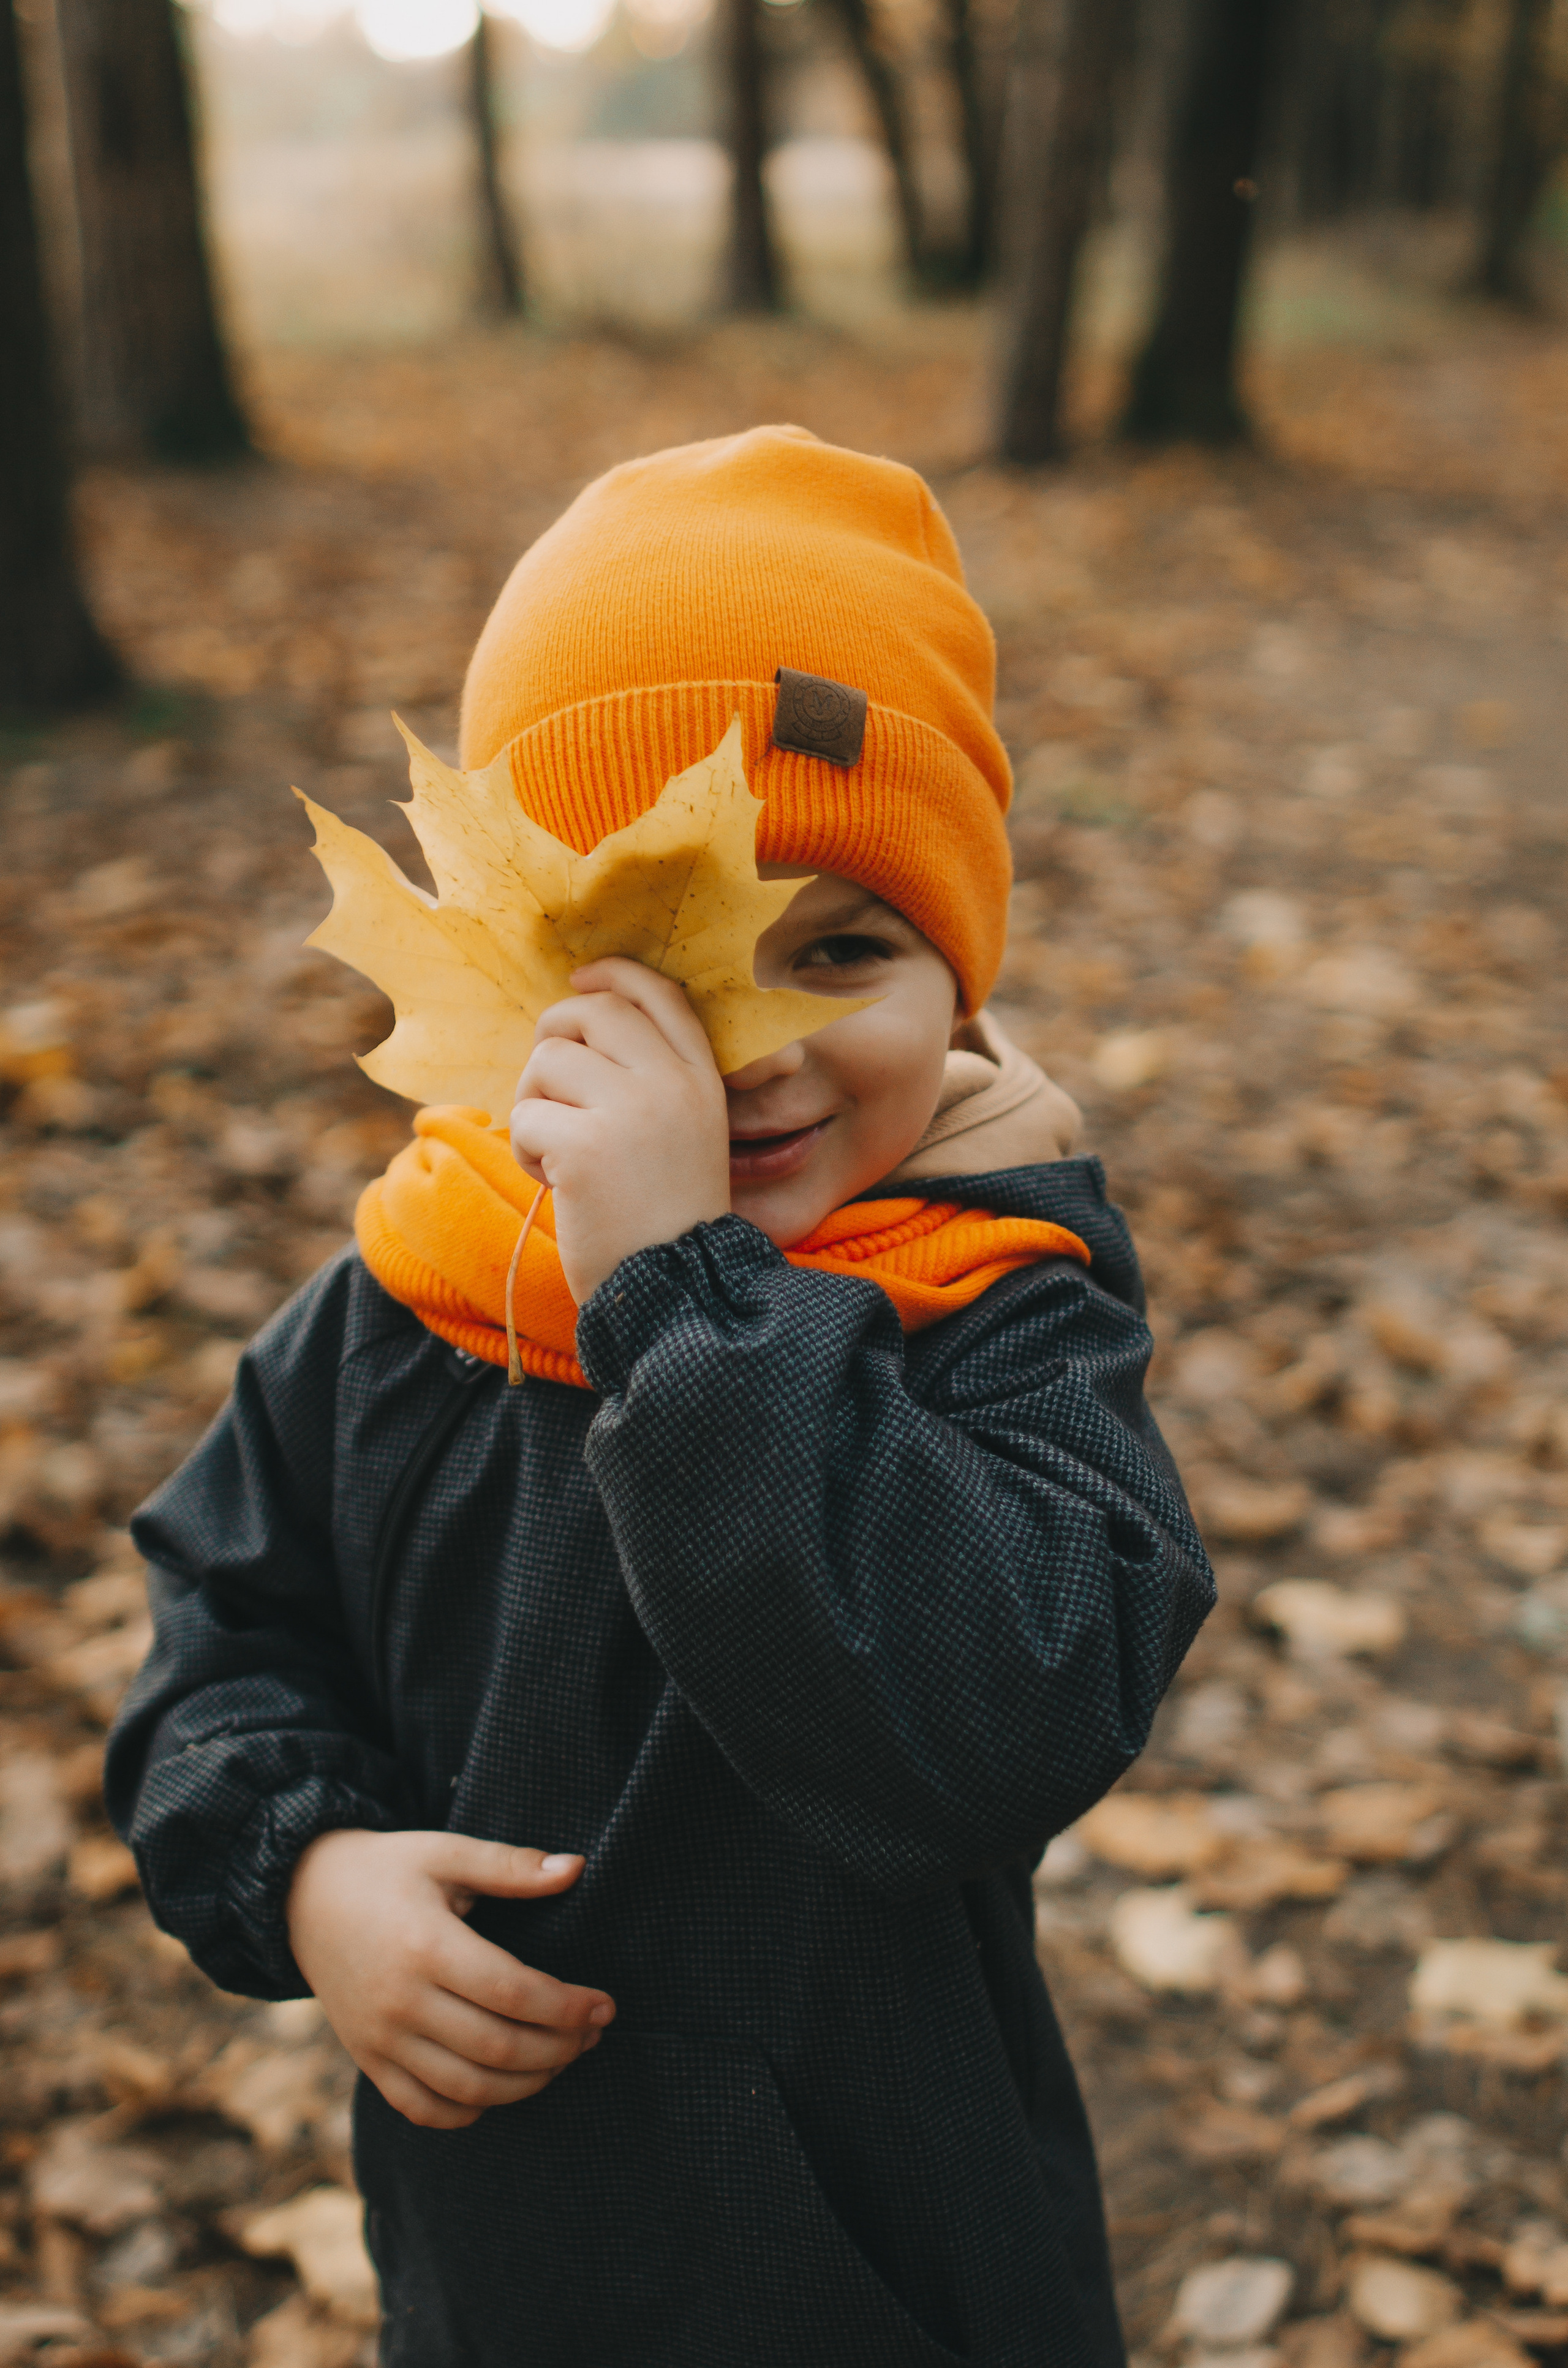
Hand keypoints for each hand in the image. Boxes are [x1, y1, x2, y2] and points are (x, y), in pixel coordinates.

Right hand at [285, 1830, 614, 2130]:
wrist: (300, 1896)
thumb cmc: (386, 1869)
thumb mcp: (445, 1852)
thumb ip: (511, 1866)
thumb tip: (577, 1867)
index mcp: (426, 1947)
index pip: (514, 1994)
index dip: (568, 2007)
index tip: (605, 2005)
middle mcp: (401, 2003)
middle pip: (498, 2049)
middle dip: (559, 2049)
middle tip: (593, 2034)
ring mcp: (379, 2039)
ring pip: (468, 2089)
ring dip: (526, 2084)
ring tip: (561, 2059)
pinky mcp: (366, 2060)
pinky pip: (423, 2108)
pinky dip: (469, 2110)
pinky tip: (502, 2087)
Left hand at [510, 958, 730, 1305]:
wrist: (675, 1290)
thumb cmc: (665, 1221)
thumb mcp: (685, 1138)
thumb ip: (650, 1084)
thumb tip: (574, 1031)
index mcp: (702, 1080)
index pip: (659, 994)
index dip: (613, 974)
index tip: (580, 980)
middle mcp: (672, 1083)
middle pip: (591, 1013)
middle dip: (551, 1039)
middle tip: (545, 1089)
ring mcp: (631, 1110)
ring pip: (546, 1062)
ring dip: (534, 1105)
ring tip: (559, 1155)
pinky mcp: (585, 1145)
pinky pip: (525, 1117)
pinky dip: (527, 1152)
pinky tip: (557, 1184)